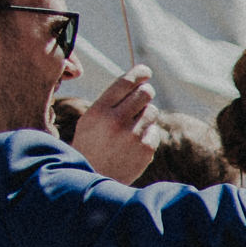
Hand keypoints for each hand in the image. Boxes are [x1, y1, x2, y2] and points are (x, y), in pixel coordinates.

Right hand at [74, 68, 159, 182]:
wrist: (94, 176)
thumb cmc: (92, 143)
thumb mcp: (91, 119)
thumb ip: (111, 101)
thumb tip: (140, 82)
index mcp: (99, 111)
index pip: (124, 83)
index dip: (138, 73)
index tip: (145, 70)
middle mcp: (116, 121)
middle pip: (145, 93)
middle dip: (145, 92)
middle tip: (141, 98)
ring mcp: (133, 136)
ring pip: (152, 111)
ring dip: (145, 115)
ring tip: (130, 127)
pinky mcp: (146, 149)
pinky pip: (154, 130)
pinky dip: (147, 133)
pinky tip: (133, 144)